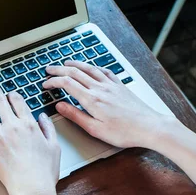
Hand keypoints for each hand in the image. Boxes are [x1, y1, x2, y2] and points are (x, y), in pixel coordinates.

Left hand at [0, 85, 60, 194]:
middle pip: (1, 103)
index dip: (13, 95)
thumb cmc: (45, 171)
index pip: (18, 102)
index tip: (10, 93)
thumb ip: (48, 128)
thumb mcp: (54, 146)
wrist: (32, 188)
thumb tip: (42, 116)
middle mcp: (12, 127)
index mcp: (28, 124)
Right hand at [44, 60, 177, 148]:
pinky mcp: (119, 86)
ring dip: (74, 64)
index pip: (66, 83)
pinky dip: (93, 67)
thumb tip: (60, 106)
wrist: (150, 126)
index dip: (53, 81)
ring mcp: (110, 85)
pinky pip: (104, 71)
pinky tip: (91, 67)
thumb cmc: (124, 132)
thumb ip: (76, 116)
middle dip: (59, 69)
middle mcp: (100, 88)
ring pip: (88, 68)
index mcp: (91, 99)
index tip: (45, 84)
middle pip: (74, 72)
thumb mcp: (95, 129)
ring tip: (65, 63)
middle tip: (49, 70)